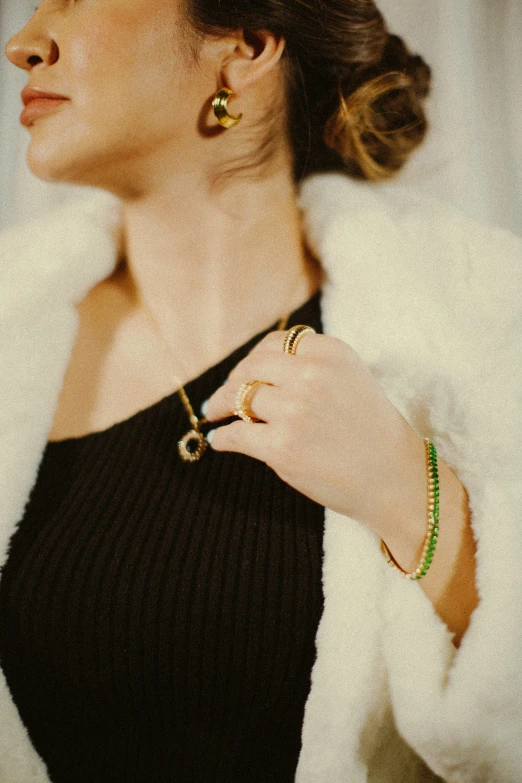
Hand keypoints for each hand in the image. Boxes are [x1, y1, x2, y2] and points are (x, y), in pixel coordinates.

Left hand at [205, 330, 426, 542]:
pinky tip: (220, 440)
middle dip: (230, 381)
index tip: (243, 371)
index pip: (275, 343)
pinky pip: (236, 435)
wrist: (394, 476)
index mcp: (329, 352)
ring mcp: (294, 410)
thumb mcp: (350, 378)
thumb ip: (311, 365)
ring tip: (213, 413)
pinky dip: (222, 438)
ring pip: (239, 398)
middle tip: (220, 395)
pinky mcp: (282, 446)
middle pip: (251, 368)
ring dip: (219, 405)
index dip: (253, 358)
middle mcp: (310, 375)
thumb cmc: (371, 431)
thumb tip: (258, 369)